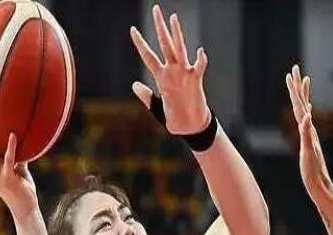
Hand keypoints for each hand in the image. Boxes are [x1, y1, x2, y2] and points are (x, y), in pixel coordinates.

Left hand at [130, 4, 209, 134]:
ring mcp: (184, 74)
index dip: (139, 43)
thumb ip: (146, 96)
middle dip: (160, 27)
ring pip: (179, 50)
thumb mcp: (156, 107)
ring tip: (173, 17)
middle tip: (156, 9)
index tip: (132, 29)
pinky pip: (198, 67)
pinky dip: (200, 60)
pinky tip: (200, 51)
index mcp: (161, 77)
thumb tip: (134, 85)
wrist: (190, 126)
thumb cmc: (174, 117)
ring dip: (176, 34)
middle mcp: (172, 71)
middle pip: (165, 44)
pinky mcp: (195, 81)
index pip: (148, 56)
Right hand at [286, 65, 332, 203]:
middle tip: (294, 69)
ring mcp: (309, 135)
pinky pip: (306, 123)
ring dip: (301, 96)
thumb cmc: (313, 172)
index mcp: (307, 129)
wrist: (320, 186)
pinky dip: (305, 113)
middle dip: (297, 86)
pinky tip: (307, 111)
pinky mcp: (309, 143)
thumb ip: (307, 133)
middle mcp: (309, 129)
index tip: (294, 73)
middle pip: (301, 103)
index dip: (296, 89)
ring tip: (302, 82)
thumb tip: (307, 116)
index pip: (300, 104)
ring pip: (304, 110)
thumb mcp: (308, 152)